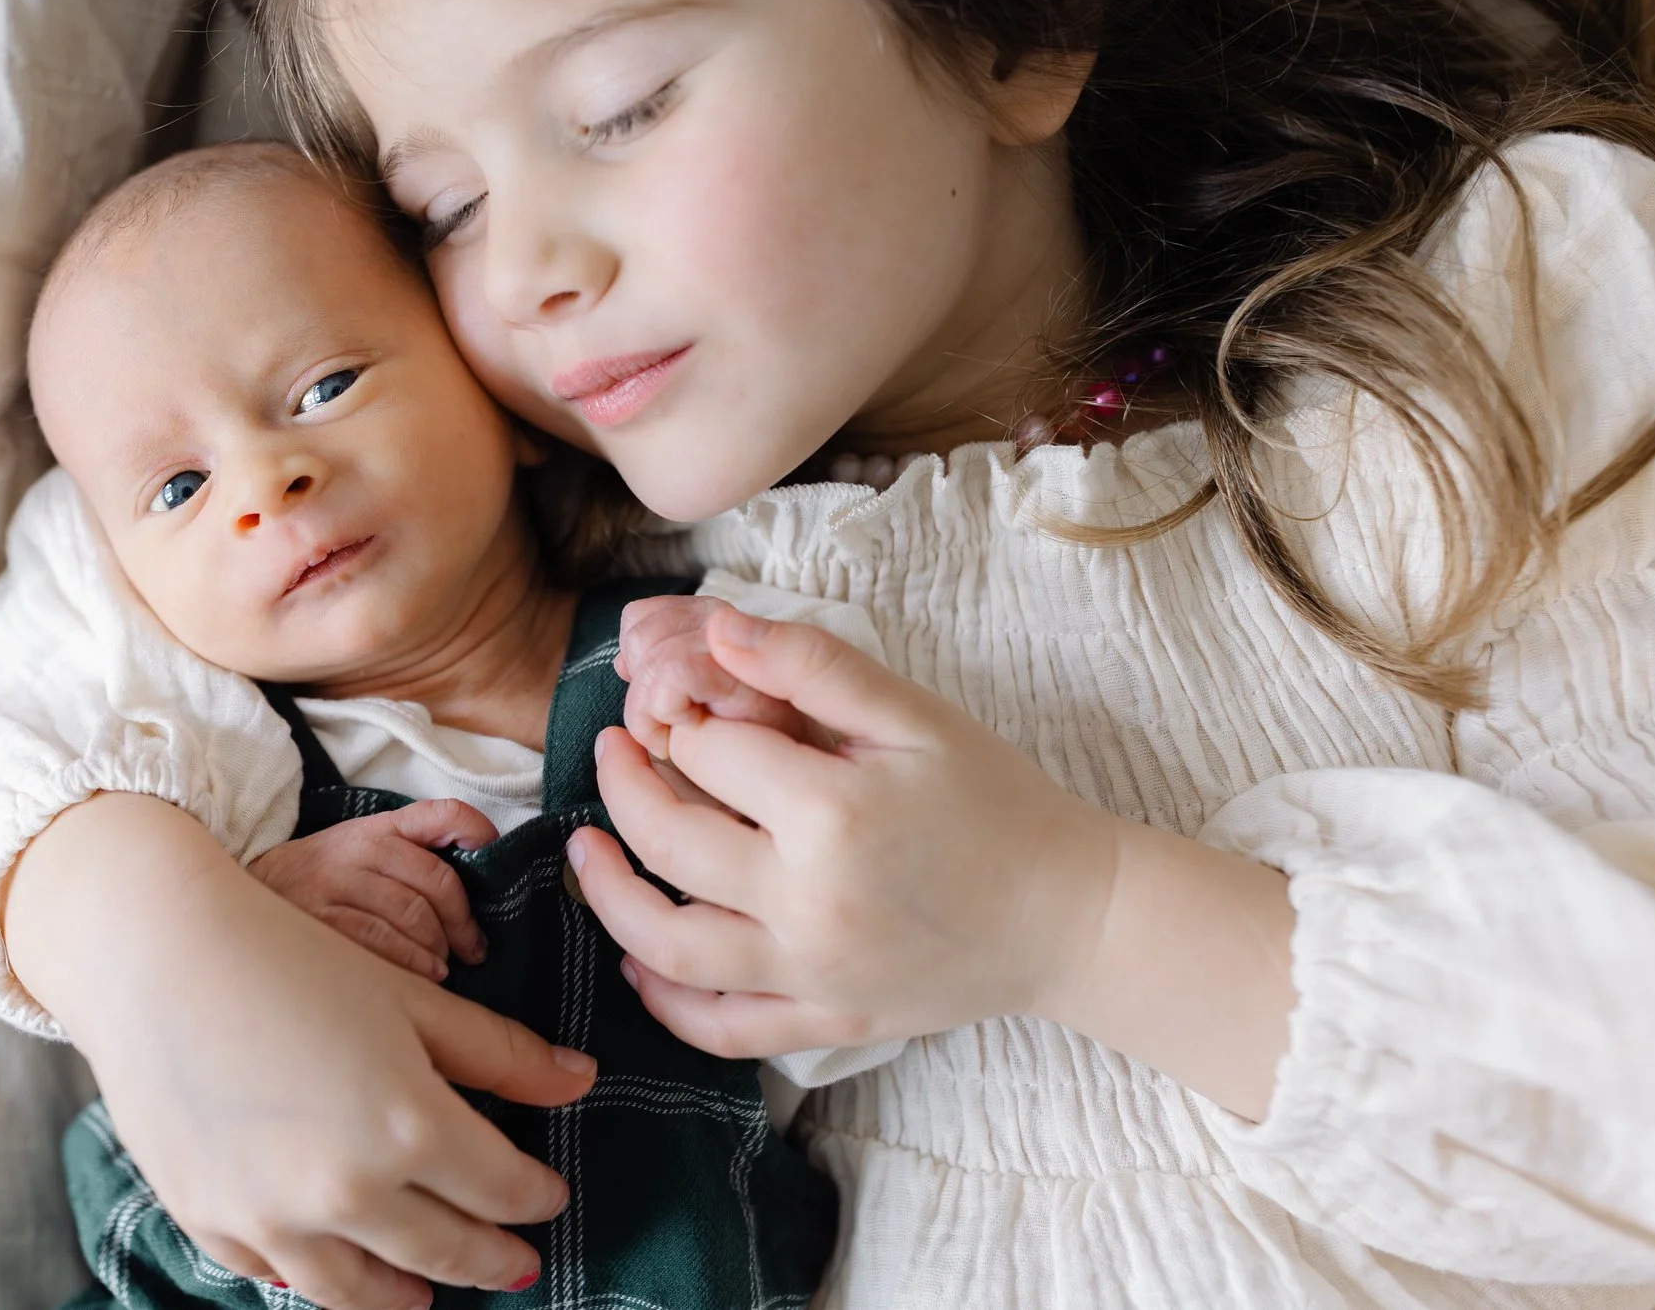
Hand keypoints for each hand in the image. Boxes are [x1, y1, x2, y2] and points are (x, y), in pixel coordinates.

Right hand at [8, 795, 589, 1309]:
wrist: (154, 956)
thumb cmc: (287, 959)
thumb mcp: (408, 999)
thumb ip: (500, 1054)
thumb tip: (580, 1082)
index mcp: (408, 1129)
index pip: (500, 1190)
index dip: (535, 1197)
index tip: (548, 1196)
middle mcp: (346, 1191)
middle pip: (444, 1250)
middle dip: (489, 1259)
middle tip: (516, 1266)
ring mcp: (273, 1219)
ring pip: (361, 1290)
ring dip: (407, 1293)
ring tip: (429, 1292)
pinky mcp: (212, 1222)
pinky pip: (279, 1277)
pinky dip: (317, 1279)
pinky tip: (333, 1269)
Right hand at [248, 801, 496, 979]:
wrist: (252, 891)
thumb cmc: (324, 877)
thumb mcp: (363, 848)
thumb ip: (411, 855)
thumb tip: (473, 894)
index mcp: (380, 827)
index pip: (441, 813)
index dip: (476, 829)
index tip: (494, 854)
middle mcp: (361, 848)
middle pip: (437, 880)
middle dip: (463, 920)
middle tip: (473, 947)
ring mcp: (339, 883)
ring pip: (413, 914)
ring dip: (439, 947)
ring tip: (443, 964)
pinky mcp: (321, 919)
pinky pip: (381, 942)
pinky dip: (412, 962)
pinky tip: (424, 974)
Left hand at [574, 605, 1291, 1119]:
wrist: (1070, 915)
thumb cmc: (997, 802)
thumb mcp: (915, 714)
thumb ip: (812, 664)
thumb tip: (716, 627)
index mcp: (832, 813)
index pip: (709, 753)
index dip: (686, 720)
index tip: (683, 706)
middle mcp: (809, 902)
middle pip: (668, 844)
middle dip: (621, 790)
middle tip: (609, 752)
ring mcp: (812, 973)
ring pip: (669, 947)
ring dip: (609, 898)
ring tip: (584, 853)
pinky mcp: (824, 1021)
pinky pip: (721, 1028)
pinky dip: (665, 1003)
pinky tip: (638, 964)